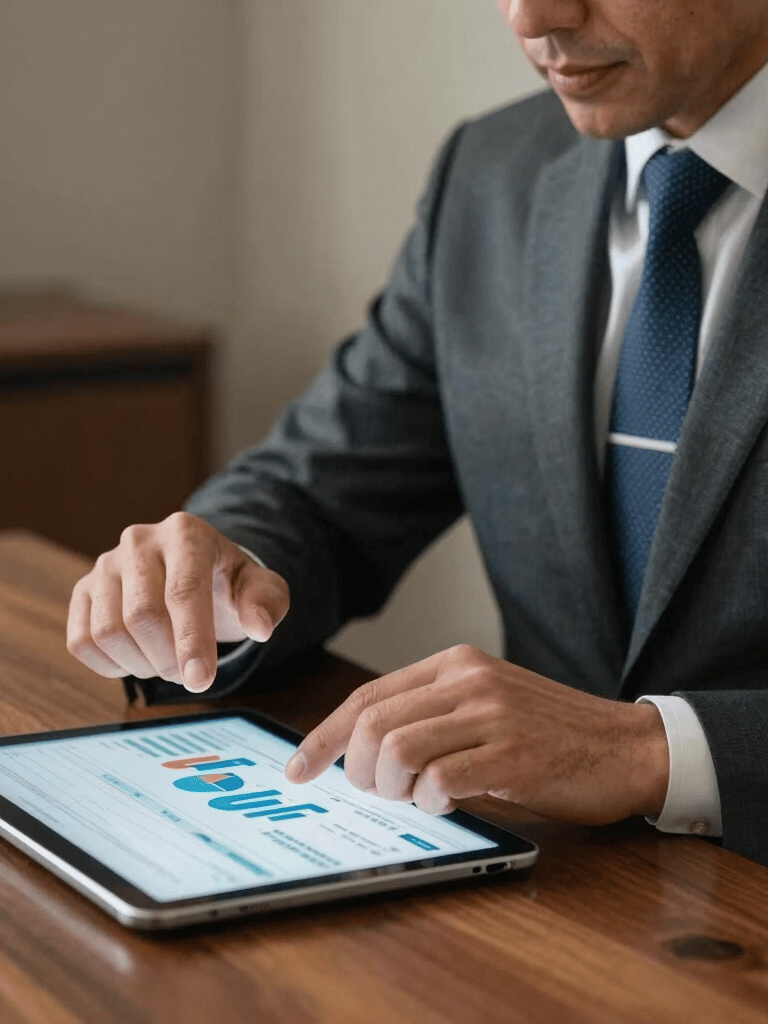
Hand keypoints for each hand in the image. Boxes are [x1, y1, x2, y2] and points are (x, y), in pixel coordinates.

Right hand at [67, 512, 288, 691]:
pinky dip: (111, 666)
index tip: (201, 680)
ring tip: (167, 662)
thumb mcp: (260, 587)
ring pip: (107, 632)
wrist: (194, 571)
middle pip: (142, 616)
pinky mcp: (83, 590)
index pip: (183, 591)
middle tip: (190, 675)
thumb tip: (260, 627)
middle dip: (168, 659)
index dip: (191, 641)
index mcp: (185, 534)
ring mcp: (105, 565)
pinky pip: (81, 642)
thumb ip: (267, 602)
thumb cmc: (227, 582)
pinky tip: (139, 660)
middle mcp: (139, 541)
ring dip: (140, 666)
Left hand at [285, 644, 668, 823]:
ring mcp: (491, 715)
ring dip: (390, 788)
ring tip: (413, 799)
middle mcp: (468, 680)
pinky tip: (447, 804)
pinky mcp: (512, 755)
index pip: (366, 695)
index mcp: (455, 663)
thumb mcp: (486, 704)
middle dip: (352, 768)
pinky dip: (429, 803)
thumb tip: (361, 750)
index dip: (323, 735)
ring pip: (396, 750)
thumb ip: (431, 714)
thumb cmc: (550, 734)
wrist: (628, 746)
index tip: (299, 766)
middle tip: (368, 792)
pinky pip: (440, 781)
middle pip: (372, 723)